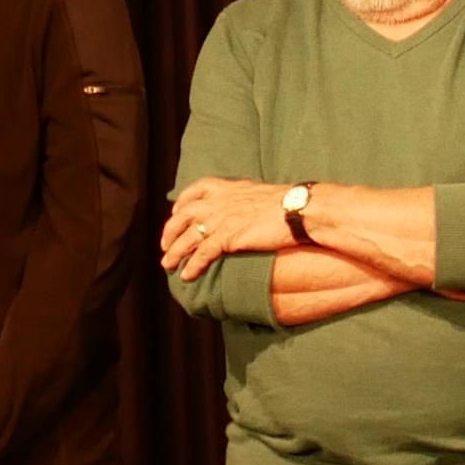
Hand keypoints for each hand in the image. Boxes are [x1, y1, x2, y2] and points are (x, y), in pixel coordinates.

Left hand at [160, 178, 296, 278]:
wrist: (299, 209)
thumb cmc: (289, 203)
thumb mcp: (260, 194)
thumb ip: (246, 199)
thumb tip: (247, 208)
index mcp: (228, 188)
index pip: (195, 189)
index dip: (182, 202)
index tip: (175, 212)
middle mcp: (219, 201)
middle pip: (183, 215)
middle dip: (170, 231)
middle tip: (165, 245)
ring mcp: (222, 218)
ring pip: (188, 237)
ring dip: (175, 252)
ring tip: (167, 265)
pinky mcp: (228, 236)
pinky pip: (202, 253)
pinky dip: (192, 265)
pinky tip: (187, 276)